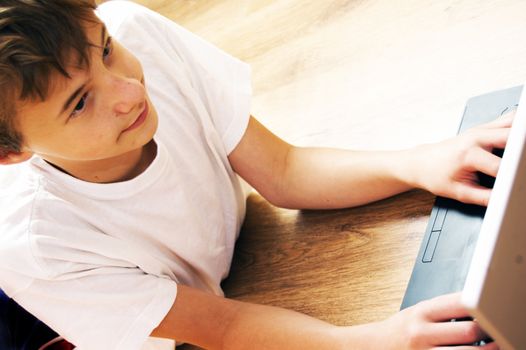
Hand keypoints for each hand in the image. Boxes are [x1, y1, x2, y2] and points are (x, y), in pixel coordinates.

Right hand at [373, 293, 496, 349]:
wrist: (376, 346)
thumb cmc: (401, 329)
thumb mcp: (418, 311)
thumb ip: (444, 309)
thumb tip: (477, 308)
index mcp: (421, 312)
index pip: (460, 303)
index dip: (480, 305)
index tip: (488, 309)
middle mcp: (422, 332)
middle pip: (469, 330)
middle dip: (486, 331)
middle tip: (493, 330)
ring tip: (491, 346)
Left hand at [410, 111, 513, 205]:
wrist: (422, 162)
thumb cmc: (436, 176)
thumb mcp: (459, 193)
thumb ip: (485, 198)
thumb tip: (506, 202)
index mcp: (468, 154)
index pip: (500, 166)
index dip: (513, 178)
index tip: (518, 184)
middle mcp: (476, 137)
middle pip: (513, 138)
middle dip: (522, 152)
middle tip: (524, 166)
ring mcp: (482, 129)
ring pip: (515, 123)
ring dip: (522, 137)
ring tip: (523, 153)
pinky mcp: (486, 127)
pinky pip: (510, 119)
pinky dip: (519, 127)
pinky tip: (521, 140)